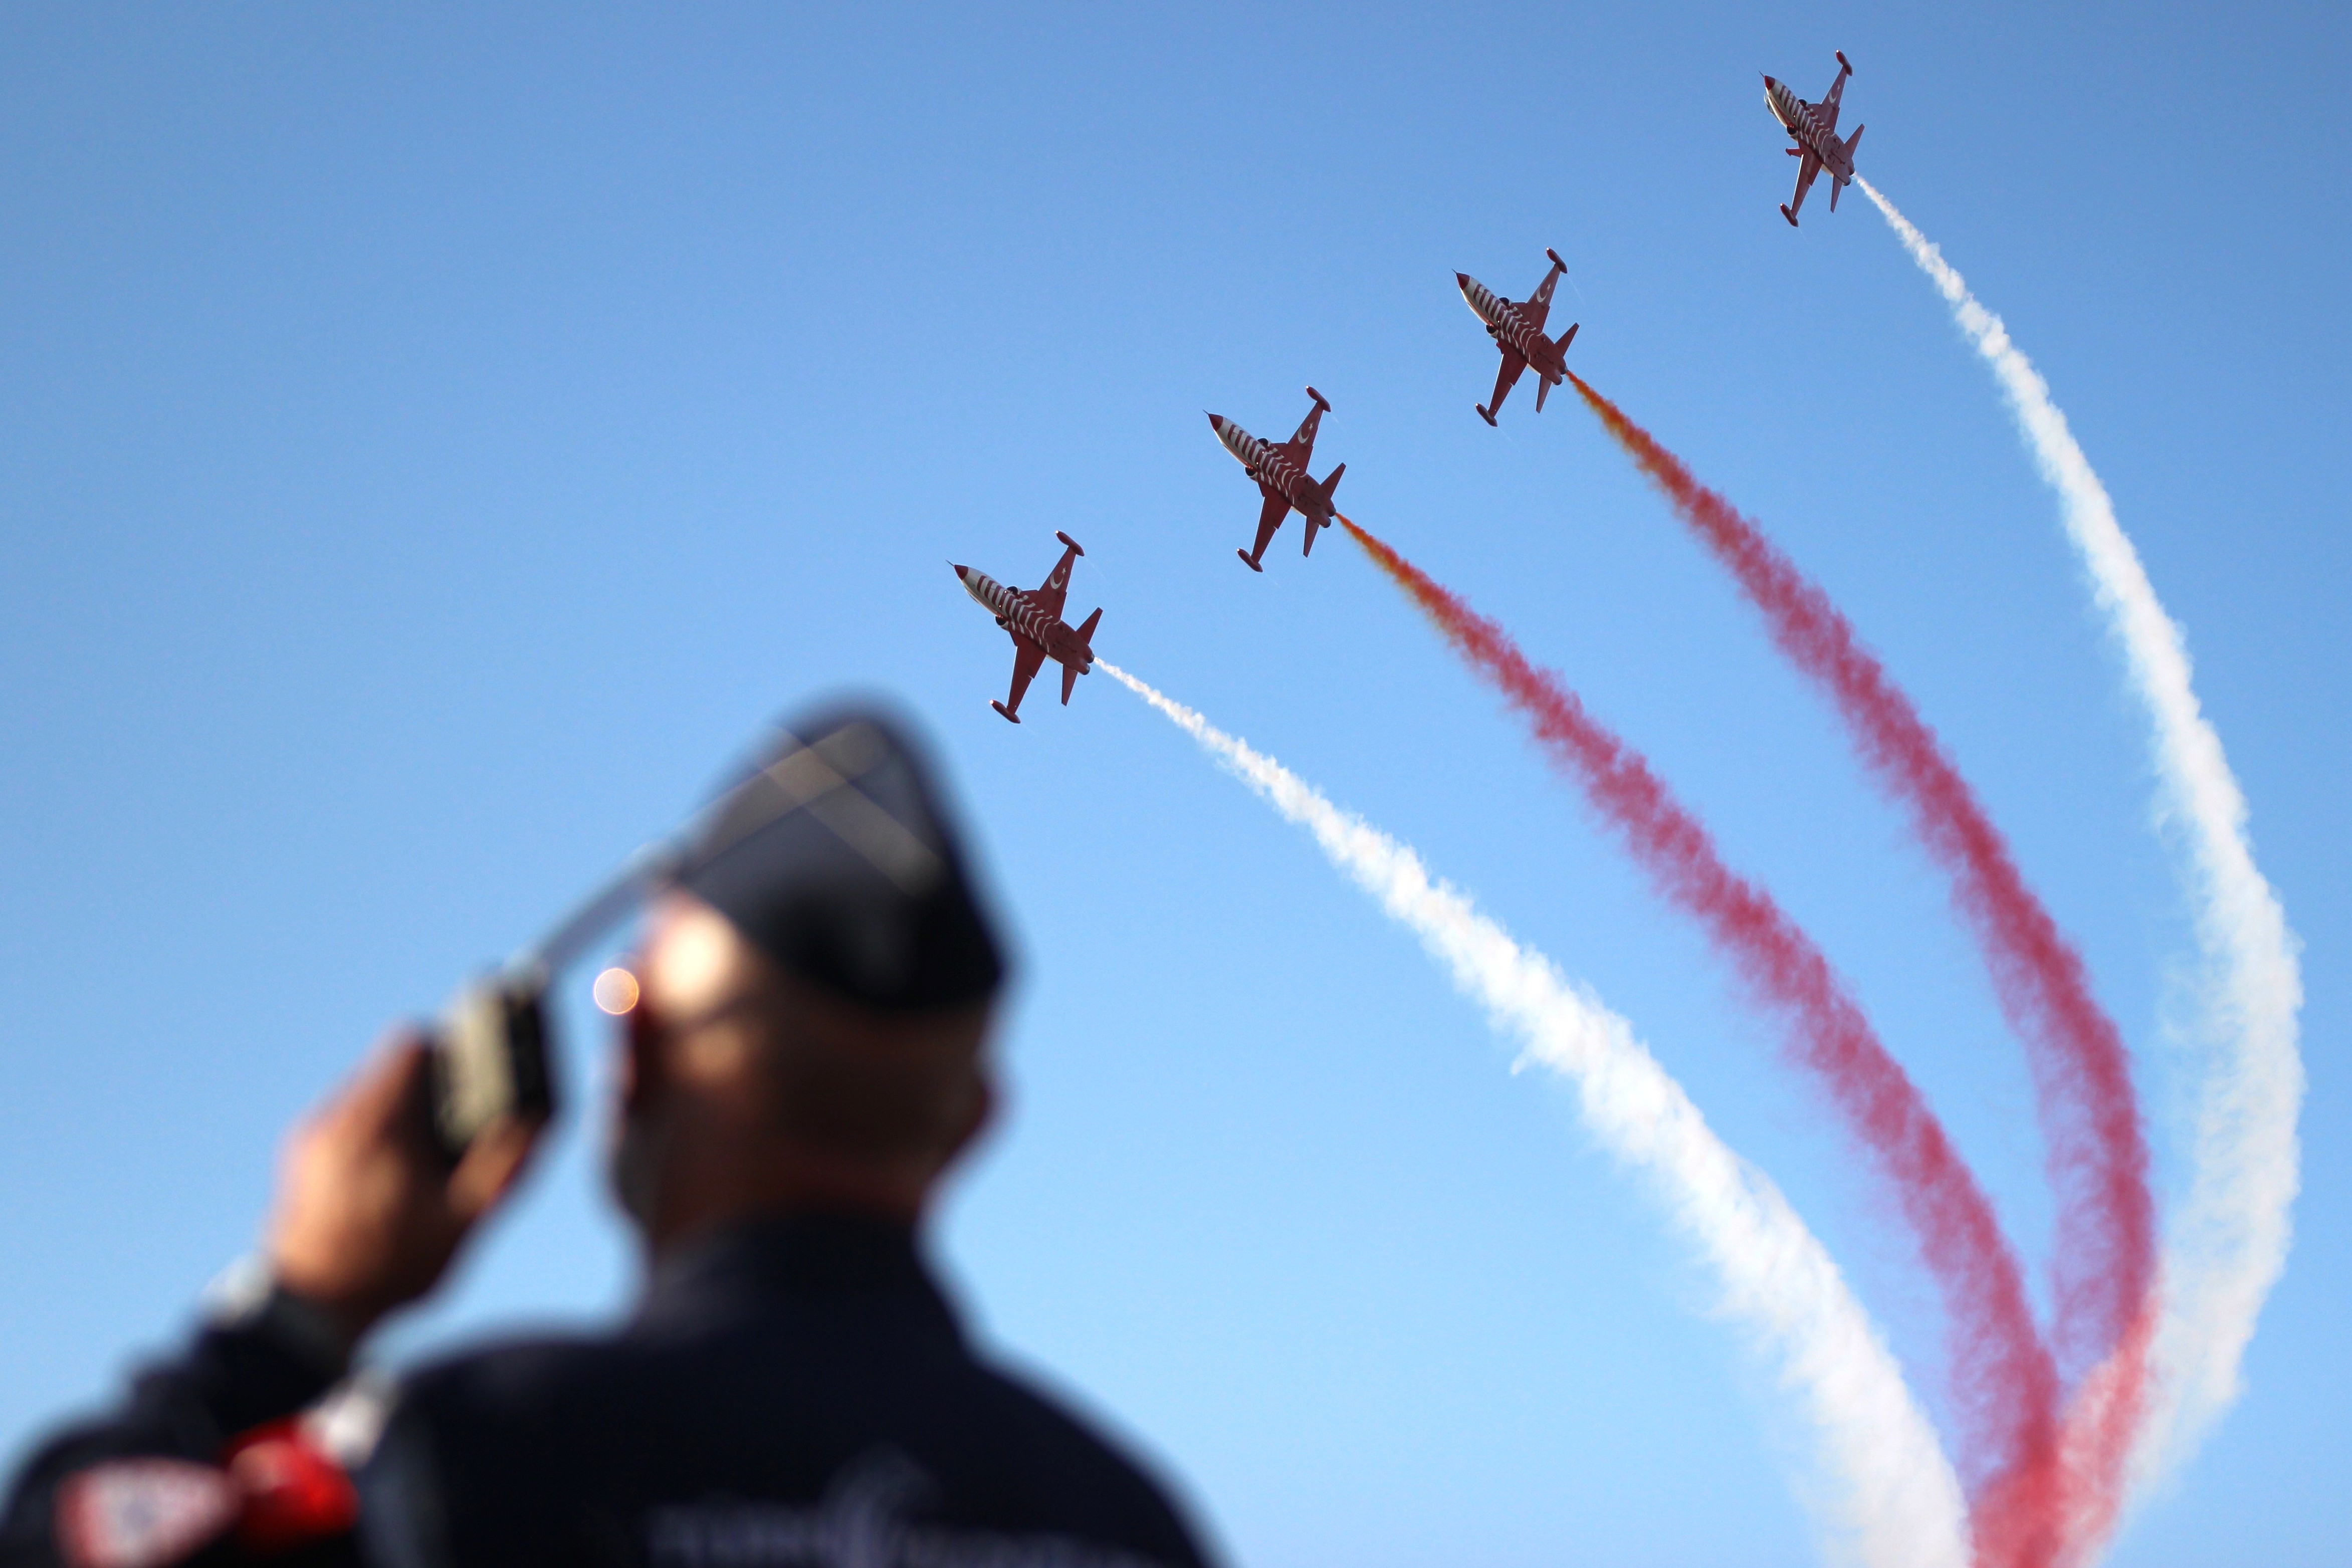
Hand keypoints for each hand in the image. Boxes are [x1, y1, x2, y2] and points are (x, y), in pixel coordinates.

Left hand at [266, 1033, 543, 1345]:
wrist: (308, 1313)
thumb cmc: (388, 1266)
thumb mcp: (461, 1219)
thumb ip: (503, 1165)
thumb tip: (540, 1121)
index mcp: (377, 1120)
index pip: (412, 1042)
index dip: (450, 1050)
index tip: (474, 1079)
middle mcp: (335, 1118)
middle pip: (390, 1069)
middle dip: (430, 1091)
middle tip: (458, 1130)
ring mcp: (310, 1139)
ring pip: (366, 1097)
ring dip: (399, 1114)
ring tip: (424, 1161)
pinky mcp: (298, 1162)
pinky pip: (344, 1124)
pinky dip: (372, 1136)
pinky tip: (389, 1181)